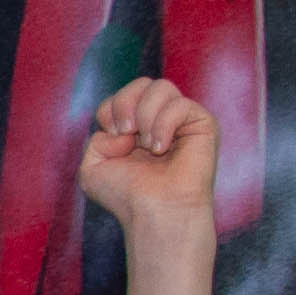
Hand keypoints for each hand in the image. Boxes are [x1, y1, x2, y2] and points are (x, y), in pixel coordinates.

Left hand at [77, 76, 217, 238]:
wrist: (154, 211)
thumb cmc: (126, 195)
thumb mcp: (93, 166)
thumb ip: (97, 139)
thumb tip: (125, 127)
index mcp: (134, 128)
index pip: (120, 97)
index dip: (110, 110)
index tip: (113, 135)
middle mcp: (158, 121)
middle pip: (142, 83)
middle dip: (125, 103)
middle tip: (125, 133)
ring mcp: (181, 120)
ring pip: (161, 87)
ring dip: (144, 114)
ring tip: (145, 144)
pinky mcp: (202, 123)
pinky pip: (180, 104)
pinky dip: (163, 125)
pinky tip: (161, 148)